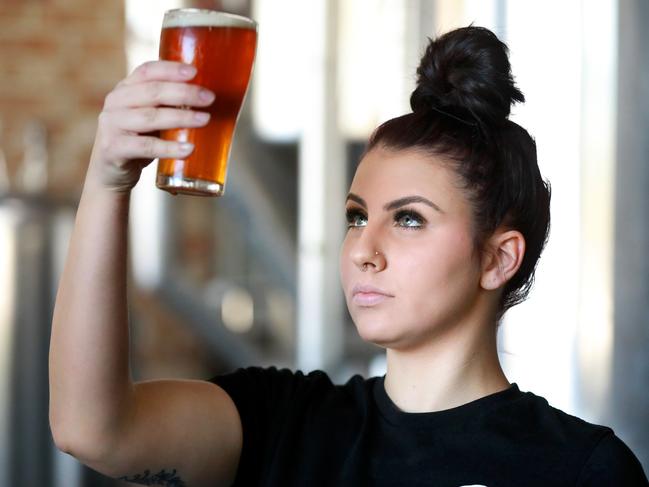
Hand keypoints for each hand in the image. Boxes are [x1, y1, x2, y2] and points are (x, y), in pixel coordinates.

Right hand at [86, 60, 214, 193]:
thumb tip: (206, 98)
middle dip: (184, 93)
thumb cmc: (137, 140)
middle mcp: (115, 102)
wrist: (110, 173)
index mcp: (125, 89)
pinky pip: (146, 146)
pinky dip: (169, 148)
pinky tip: (188, 149)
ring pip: (150, 117)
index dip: (171, 69)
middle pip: (152, 92)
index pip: (147, 71)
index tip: (195, 72)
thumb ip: (167, 105)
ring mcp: (112, 125)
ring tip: (205, 120)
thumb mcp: (149, 117)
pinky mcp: (114, 148)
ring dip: (181, 117)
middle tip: (209, 98)